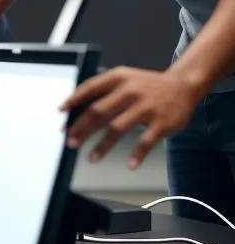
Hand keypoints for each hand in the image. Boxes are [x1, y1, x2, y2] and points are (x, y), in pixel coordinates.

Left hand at [61, 66, 198, 168]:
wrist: (182, 85)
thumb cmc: (147, 85)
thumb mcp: (125, 79)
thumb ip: (104, 90)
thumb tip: (76, 108)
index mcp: (119, 77)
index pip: (90, 87)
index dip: (73, 100)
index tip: (61, 113)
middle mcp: (130, 90)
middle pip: (99, 111)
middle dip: (82, 128)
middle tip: (71, 141)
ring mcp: (146, 107)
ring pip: (117, 128)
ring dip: (102, 146)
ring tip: (92, 157)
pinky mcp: (161, 122)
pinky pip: (145, 141)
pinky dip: (136, 155)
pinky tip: (129, 165)